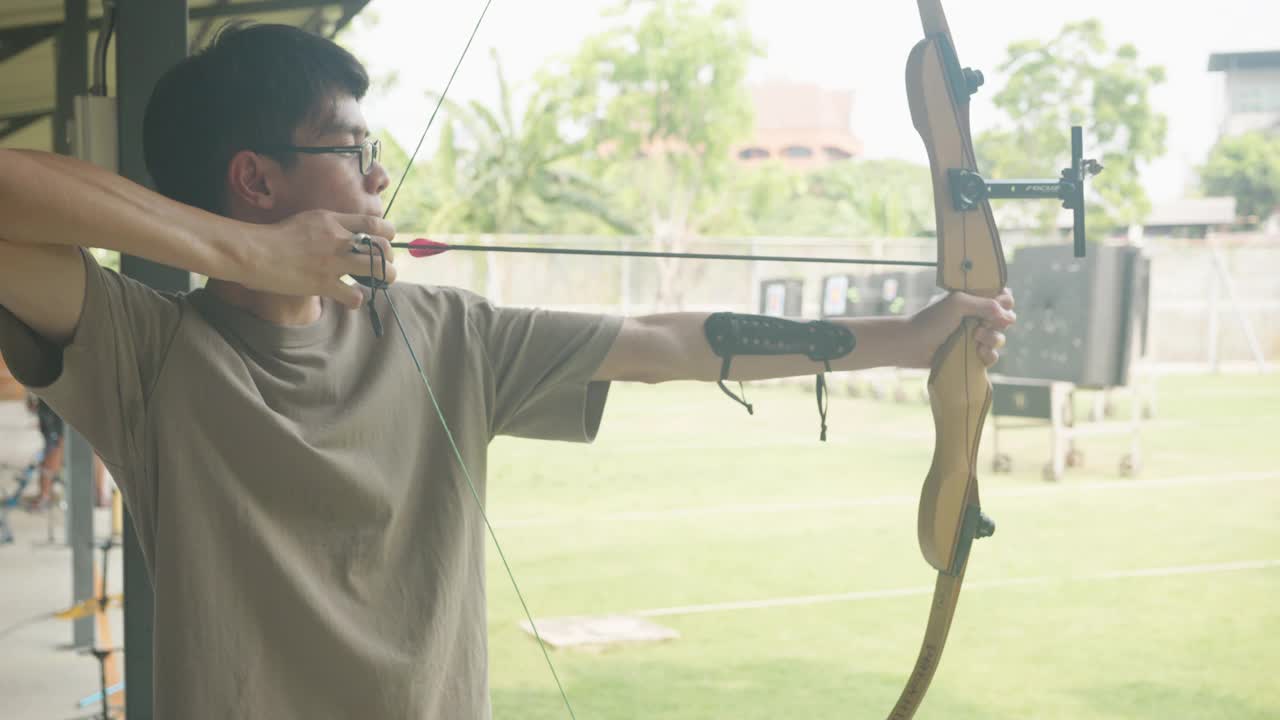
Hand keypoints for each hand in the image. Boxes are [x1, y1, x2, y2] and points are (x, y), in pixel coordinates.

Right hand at [239, 210, 397, 309]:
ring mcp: (332, 262)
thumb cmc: (277, 237)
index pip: (375, 223)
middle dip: (391, 258)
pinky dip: (357, 299)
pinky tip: (352, 298)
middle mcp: (337, 239)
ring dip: (386, 277)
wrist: (254, 252)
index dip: (388, 234)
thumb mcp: (309, 220)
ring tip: (383, 282)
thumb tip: (351, 234)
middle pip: (382, 247)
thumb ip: (332, 225)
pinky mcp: (323, 284)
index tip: (387, 242)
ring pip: (378, 269)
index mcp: (333, 221)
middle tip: (387, 266)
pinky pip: (353, 295)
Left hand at [905, 288, 1015, 368]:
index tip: (998, 307)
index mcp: (973, 299)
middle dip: (1000, 322)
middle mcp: (976, 317)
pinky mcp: (971, 355)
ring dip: (993, 339)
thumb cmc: (931, 320)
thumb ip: (985, 304)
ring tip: (976, 338)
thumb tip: (1007, 315)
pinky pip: (991, 356)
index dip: (1005, 302)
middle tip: (982, 324)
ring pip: (999, 338)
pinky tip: (978, 353)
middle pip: (1005, 319)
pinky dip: (989, 355)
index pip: (1002, 297)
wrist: (912, 345)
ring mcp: (974, 336)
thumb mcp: (958, 303)